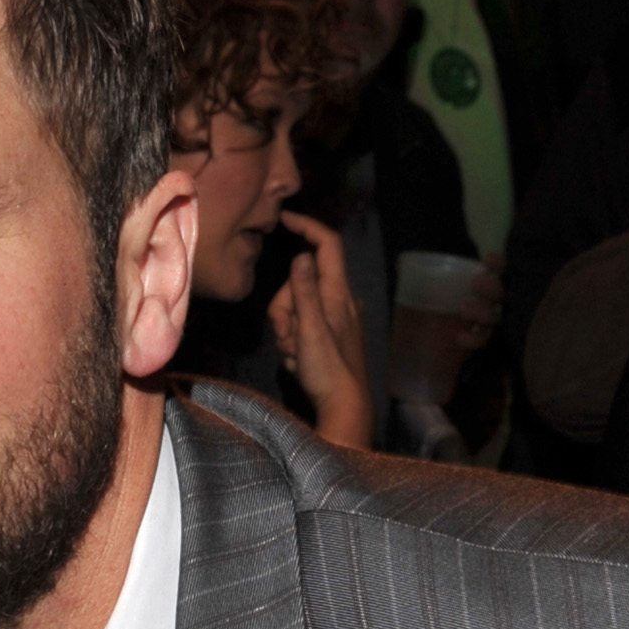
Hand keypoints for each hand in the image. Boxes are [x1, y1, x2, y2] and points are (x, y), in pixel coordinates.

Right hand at [268, 212, 374, 449]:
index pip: (327, 245)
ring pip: (295, 307)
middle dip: (284, 306)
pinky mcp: (329, 336)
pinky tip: (299, 360)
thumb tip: (301, 255)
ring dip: (287, 329)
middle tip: (287, 335)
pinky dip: (294, 342)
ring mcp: (335, 319)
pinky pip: (301, 327)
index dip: (307, 227)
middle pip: (299, 282)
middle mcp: (340, 300)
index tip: (284, 220)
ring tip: (294, 353)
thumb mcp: (311, 328)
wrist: (344, 408)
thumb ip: (304, 291)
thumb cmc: (328, 369)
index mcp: (338, 293)